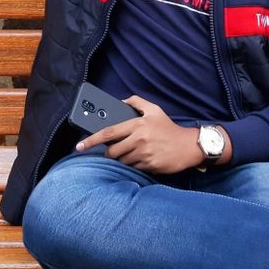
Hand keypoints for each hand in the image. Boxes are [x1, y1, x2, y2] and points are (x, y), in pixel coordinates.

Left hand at [75, 95, 204, 173]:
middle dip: (111, 152)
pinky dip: (135, 164)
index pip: (108, 133)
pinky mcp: (149, 165)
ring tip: (136, 152)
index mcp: (137, 124)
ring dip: (124, 158)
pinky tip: (144, 158)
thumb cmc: (169, 128)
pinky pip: (133, 168)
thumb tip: (121, 101)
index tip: (80, 145)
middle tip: (118, 149)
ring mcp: (144, 153)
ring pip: (122, 160)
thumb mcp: (154, 110)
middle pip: (112, 151)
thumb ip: (136, 102)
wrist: (188, 146)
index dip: (91, 140)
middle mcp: (139, 139)